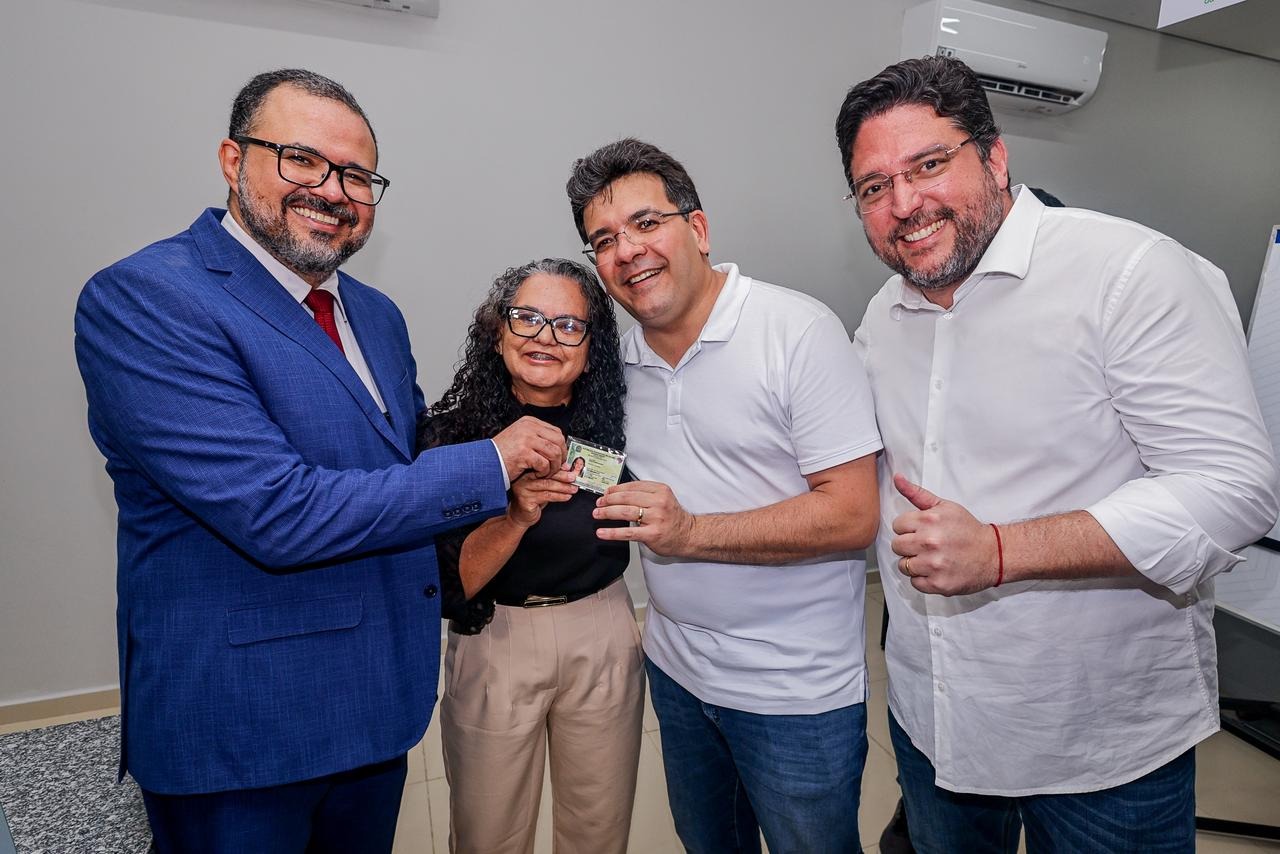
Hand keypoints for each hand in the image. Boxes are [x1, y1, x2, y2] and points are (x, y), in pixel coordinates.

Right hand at [492, 416, 565, 479]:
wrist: (486, 462)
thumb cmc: (503, 453)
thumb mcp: (521, 438)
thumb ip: (538, 438)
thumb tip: (559, 446)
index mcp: (529, 422)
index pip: (556, 432)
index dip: (561, 446)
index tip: (560, 457)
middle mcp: (529, 427)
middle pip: (558, 441)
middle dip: (561, 457)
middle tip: (557, 467)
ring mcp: (526, 439)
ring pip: (554, 453)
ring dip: (553, 466)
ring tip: (546, 472)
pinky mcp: (524, 453)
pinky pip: (545, 464)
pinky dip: (544, 472)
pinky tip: (537, 474)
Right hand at [506, 466, 578, 527]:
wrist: (521, 516)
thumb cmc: (533, 499)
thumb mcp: (544, 486)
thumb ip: (554, 478)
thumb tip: (570, 470)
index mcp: (528, 470)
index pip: (546, 465)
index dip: (560, 467)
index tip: (571, 469)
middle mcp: (523, 477)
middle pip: (547, 474)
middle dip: (563, 476)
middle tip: (574, 478)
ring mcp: (523, 488)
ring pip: (548, 485)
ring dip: (563, 487)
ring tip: (573, 489)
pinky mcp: (526, 499)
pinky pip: (546, 496)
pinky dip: (559, 496)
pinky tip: (567, 497)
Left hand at [593, 480, 694, 556]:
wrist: (688, 535)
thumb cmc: (673, 517)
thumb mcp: (663, 498)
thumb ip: (644, 494)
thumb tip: (617, 493)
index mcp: (660, 490)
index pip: (632, 486)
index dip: (615, 489)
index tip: (605, 493)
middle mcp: (659, 502)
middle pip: (626, 498)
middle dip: (608, 500)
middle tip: (598, 504)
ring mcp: (656, 518)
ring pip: (625, 512)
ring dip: (607, 513)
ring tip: (597, 514)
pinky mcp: (652, 534)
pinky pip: (628, 532)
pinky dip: (612, 532)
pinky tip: (602, 532)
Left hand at [890, 473, 998, 595]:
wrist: (993, 554)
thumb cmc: (967, 530)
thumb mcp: (944, 506)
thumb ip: (917, 494)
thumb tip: (897, 478)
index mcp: (928, 520)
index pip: (897, 526)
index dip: (908, 529)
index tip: (920, 531)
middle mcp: (929, 542)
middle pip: (897, 546)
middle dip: (908, 546)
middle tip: (925, 546)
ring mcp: (933, 564)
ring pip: (903, 566)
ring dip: (914, 563)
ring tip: (931, 559)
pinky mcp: (938, 584)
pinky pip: (915, 583)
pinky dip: (923, 579)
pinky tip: (936, 571)